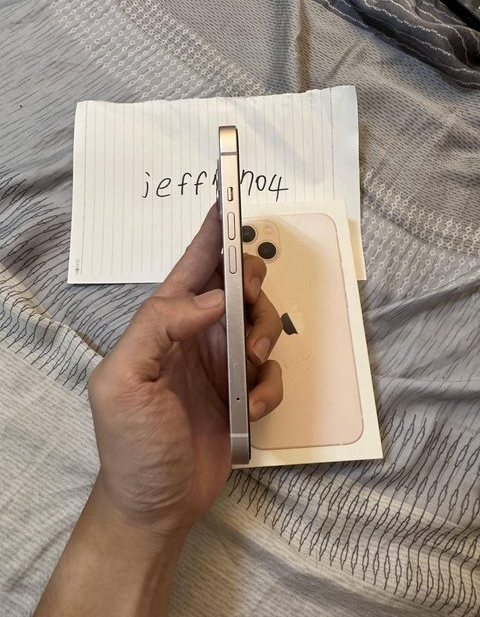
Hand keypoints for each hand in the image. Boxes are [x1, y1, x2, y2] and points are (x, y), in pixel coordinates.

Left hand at [88, 205, 282, 535]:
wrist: (158, 503)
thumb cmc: (132, 443)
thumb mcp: (126, 380)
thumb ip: (160, 327)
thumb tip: (214, 298)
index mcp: (165, 325)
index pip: (192, 268)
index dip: (211, 234)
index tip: (231, 201)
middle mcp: (198, 338)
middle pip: (237, 288)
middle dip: (252, 286)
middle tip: (251, 301)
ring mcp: (223, 366)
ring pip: (262, 324)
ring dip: (266, 336)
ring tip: (253, 365)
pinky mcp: (245, 395)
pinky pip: (273, 374)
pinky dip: (271, 386)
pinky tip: (252, 407)